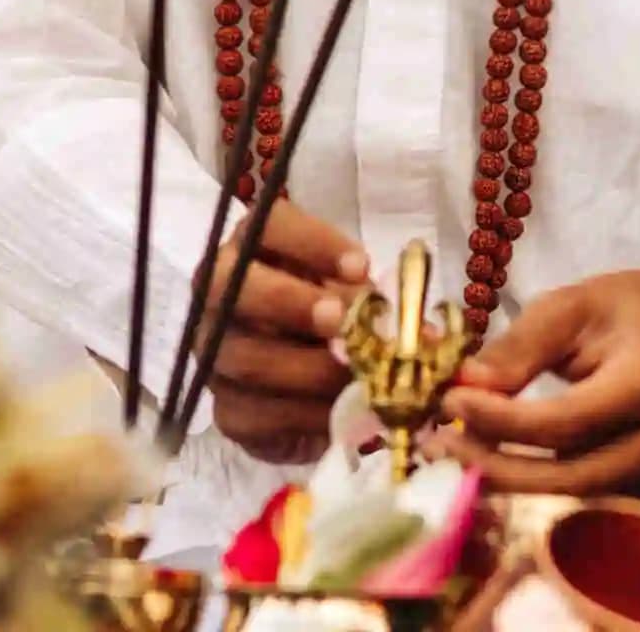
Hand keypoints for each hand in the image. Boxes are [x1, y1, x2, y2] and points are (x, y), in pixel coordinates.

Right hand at [200, 199, 367, 463]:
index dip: (311, 242)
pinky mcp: (226, 410)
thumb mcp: (354, 298)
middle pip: (233, 286)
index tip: (361, 266)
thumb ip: (380, 306)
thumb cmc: (333, 319)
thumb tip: (425, 337)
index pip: (267, 224)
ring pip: (245, 357)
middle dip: (290, 302)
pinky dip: (301, 414)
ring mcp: (214, 353)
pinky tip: (337, 411)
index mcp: (255, 247)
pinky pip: (254, 413)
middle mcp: (220, 294)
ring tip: (353, 375)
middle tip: (341, 319)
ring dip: (306, 368)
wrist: (307, 387)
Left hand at [436, 261, 639, 495]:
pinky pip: (588, 505)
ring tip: (457, 456)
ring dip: (510, 486)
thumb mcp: (577, 302)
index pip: (566, 421)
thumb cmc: (636, 306)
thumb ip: (521, 346)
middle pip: (569, 478)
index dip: (503, 420)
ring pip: (575, 502)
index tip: (452, 399)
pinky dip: (537, 495)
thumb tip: (463, 384)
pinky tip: (497, 470)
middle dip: (496, 466)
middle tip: (440, 442)